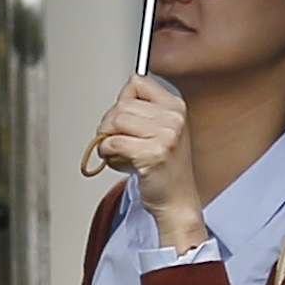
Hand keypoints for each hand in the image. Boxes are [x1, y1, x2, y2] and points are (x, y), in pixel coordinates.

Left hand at [89, 75, 198, 245]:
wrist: (177, 202)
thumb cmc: (165, 170)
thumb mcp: (162, 131)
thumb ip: (142, 111)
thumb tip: (119, 98)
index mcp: (176, 107)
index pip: (137, 82)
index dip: (123, 101)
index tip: (126, 119)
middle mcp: (173, 118)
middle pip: (121, 103)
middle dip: (110, 123)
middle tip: (116, 140)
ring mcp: (165, 136)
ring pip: (115, 121)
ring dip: (107, 139)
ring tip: (119, 152)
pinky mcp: (152, 154)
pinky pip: (113, 143)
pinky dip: (107, 153)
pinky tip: (119, 161)